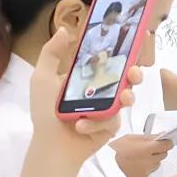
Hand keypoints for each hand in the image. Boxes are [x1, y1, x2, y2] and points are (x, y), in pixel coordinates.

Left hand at [29, 28, 140, 169]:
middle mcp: (100, 91)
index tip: (131, 46)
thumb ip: (52, 53)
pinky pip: (113, 120)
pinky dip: (96, 123)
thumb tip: (66, 30)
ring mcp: (107, 110)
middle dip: (134, 74)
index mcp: (87, 77)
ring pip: (126, 99)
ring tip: (122, 100)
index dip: (122, 53)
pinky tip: (81, 126)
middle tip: (134, 74)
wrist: (51, 146)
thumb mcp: (42, 78)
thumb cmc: (45, 112)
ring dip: (126, 98)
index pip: (108, 61)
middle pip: (125, 78)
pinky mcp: (111, 127)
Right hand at [111, 134, 174, 176]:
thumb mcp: (129, 138)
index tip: (163, 141)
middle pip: (163, 155)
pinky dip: (144, 169)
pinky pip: (148, 173)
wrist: (101, 167)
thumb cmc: (112, 151)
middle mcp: (149, 162)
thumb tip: (161, 135)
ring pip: (156, 165)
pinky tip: (134, 166)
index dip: (166, 142)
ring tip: (138, 157)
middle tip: (147, 148)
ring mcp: (146, 172)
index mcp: (147, 149)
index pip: (167, 145)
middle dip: (158, 151)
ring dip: (152, 161)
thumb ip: (148, 137)